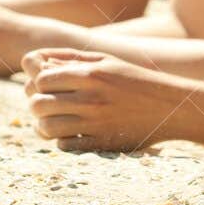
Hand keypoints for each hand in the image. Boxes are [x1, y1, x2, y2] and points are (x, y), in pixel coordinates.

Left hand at [22, 48, 186, 152]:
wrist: (168, 107)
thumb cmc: (133, 80)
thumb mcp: (106, 61)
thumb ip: (71, 58)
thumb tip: (36, 61)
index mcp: (91, 74)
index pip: (42, 79)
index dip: (38, 82)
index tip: (46, 85)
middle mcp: (91, 98)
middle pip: (38, 103)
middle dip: (36, 104)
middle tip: (46, 104)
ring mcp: (95, 123)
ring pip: (46, 127)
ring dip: (44, 125)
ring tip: (53, 121)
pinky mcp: (101, 143)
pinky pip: (64, 146)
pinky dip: (61, 140)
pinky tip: (70, 133)